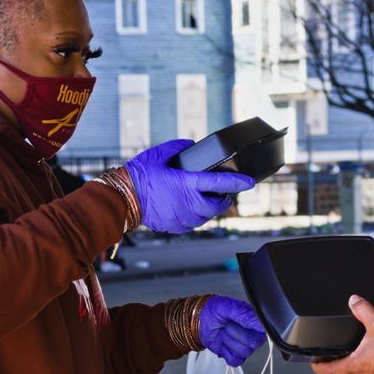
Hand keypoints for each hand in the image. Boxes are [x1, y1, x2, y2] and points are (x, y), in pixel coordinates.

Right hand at [125, 139, 259, 233]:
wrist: (122, 199)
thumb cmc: (139, 176)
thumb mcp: (160, 154)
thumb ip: (180, 147)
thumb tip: (192, 146)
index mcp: (187, 183)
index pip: (220, 182)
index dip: (238, 182)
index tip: (251, 182)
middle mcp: (188, 204)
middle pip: (218, 205)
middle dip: (224, 199)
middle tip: (223, 192)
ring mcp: (183, 218)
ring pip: (206, 216)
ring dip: (209, 208)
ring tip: (204, 199)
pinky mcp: (176, 227)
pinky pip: (193, 224)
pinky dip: (195, 216)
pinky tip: (188, 208)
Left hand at [198, 296, 265, 365]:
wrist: (199, 320)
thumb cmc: (214, 310)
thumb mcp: (228, 307)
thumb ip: (245, 314)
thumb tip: (260, 324)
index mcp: (254, 320)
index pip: (263, 330)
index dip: (249, 328)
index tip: (237, 322)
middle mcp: (252, 334)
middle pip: (254, 343)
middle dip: (236, 334)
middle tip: (227, 326)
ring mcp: (244, 346)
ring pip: (244, 352)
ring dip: (229, 342)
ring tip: (223, 332)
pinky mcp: (235, 355)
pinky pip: (236, 361)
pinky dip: (226, 352)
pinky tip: (222, 344)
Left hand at [311, 296, 373, 373]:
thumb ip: (363, 310)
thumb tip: (354, 301)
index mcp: (355, 364)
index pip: (329, 370)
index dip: (318, 367)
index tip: (313, 363)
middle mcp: (362, 373)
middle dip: (327, 372)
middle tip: (323, 364)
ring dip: (342, 372)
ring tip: (339, 361)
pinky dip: (356, 370)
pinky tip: (360, 359)